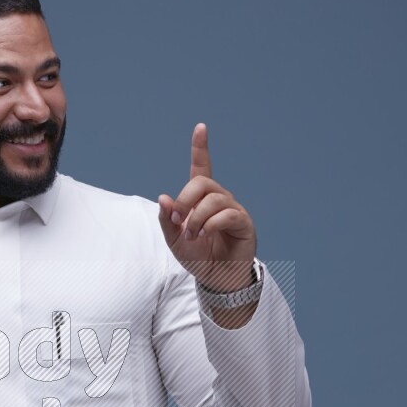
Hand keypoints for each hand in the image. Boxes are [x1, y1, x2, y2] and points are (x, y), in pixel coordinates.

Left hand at [157, 123, 256, 291]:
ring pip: (213, 199)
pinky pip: (228, 214)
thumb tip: (163, 197)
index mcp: (201, 199)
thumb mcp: (174, 241)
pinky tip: (205, 235)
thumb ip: (166, 220)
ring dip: (196, 218)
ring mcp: (233, 210)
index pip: (202, 168)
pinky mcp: (243, 223)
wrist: (216, 279)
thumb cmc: (197, 257)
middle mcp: (219, 199)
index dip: (201, 148)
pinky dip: (211, 224)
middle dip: (184, 200)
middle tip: (176, 220)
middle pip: (202, 183)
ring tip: (191, 235)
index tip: (201, 127)